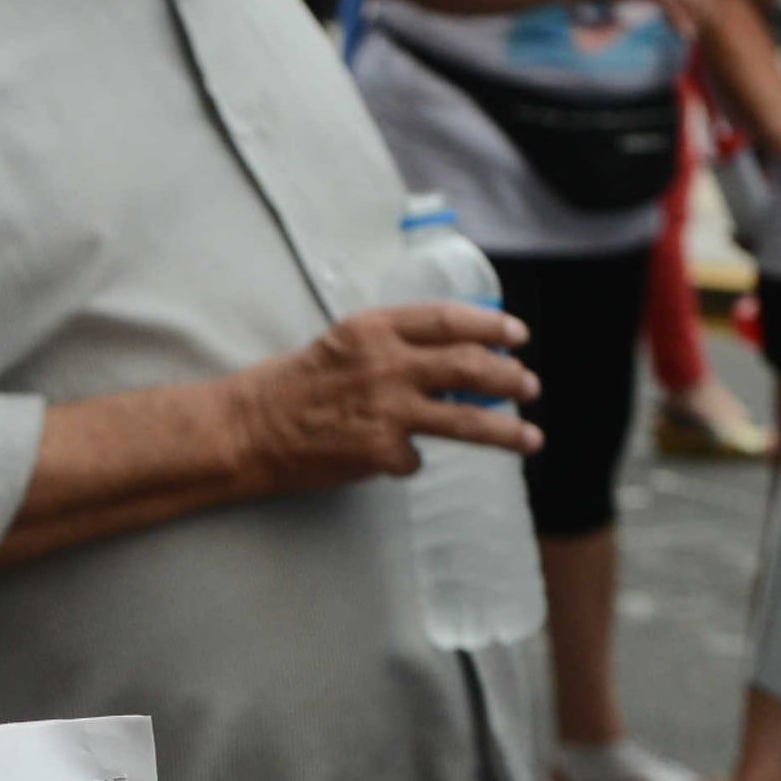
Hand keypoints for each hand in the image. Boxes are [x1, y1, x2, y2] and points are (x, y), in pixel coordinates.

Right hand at [232, 303, 540, 488]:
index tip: (516, 335)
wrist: (248, 428)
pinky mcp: (380, 451)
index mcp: (376, 328)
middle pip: (470, 366)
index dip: (491, 326)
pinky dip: (412, 461)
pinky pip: (417, 458)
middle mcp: (387, 363)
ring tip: (531, 438)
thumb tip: (453, 361)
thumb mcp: (345, 344)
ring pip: (467, 421)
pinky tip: (395, 460)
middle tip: (528, 386)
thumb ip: (394, 346)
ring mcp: (387, 408)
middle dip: (509, 377)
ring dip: (506, 430)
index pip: (450, 320)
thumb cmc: (294, 384)